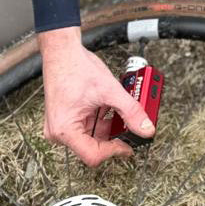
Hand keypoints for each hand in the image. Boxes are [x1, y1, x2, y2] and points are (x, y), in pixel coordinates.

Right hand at [39, 27, 154, 165]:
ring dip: (108, 124)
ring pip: (92, 135)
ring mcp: (61, 124)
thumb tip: (146, 129)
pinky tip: (108, 105)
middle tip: (129, 124)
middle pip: (93, 145)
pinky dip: (101, 117)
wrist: (62, 50)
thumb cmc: (75, 67)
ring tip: (119, 109)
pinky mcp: (66, 117)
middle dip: (114, 134)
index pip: (93, 155)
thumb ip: (131, 111)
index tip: (129, 144)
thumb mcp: (109, 90)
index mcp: (65, 129)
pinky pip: (88, 125)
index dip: (115, 151)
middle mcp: (59, 131)